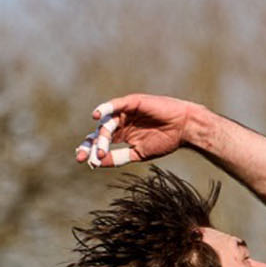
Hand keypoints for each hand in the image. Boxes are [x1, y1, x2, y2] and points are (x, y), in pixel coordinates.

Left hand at [78, 94, 207, 167]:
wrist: (183, 129)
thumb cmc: (165, 141)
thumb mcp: (138, 154)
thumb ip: (118, 157)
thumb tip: (96, 163)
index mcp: (123, 135)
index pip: (101, 142)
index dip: (91, 150)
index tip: (83, 161)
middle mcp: (121, 123)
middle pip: (99, 133)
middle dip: (89, 145)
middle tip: (81, 157)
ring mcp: (126, 112)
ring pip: (107, 124)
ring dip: (101, 138)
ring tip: (100, 151)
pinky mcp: (133, 102)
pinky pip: (116, 105)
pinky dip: (106, 108)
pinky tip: (96, 115)